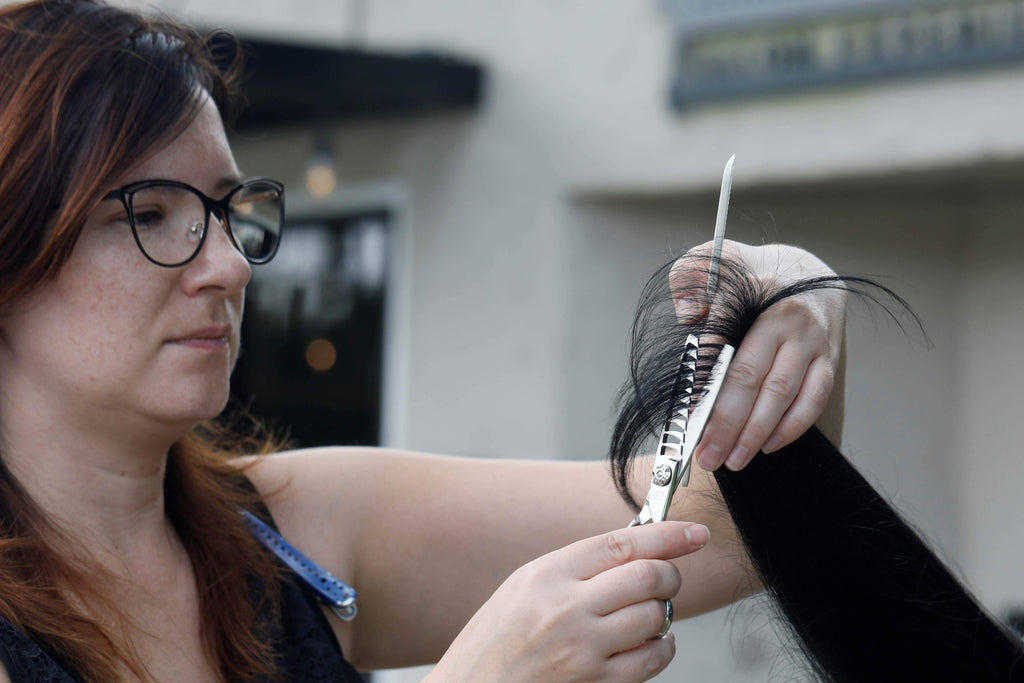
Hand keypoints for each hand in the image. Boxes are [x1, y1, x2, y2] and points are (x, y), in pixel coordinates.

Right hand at [427, 521, 708, 682]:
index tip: (694, 533)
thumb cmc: (496, 640)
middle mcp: (566, 609)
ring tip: (648, 613)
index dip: (667, 535)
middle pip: (647, 577)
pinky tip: (649, 643)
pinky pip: (651, 660)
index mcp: (547, 575)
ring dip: (662, 612)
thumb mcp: (524, 587)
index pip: (621, 543)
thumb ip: (576, 568)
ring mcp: (582, 650)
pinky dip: (661, 647)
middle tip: (668, 577)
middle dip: (670, 574)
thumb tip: (634, 550)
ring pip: (654, 617)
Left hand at [672, 240, 846, 471]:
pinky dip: (792, 426)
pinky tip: (768, 446)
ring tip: (732, 460)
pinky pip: (813, 399)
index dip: (701, 381)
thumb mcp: (712, 260)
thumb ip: (691, 280)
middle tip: (705, 455)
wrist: (808, 272)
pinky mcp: (829, 358)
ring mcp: (811, 340)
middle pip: (750, 376)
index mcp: (752, 292)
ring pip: (782, 394)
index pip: (720, 341)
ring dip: (756, 433)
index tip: (685, 414)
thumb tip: (689, 316)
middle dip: (725, 422)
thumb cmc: (750, 273)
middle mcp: (785, 317)